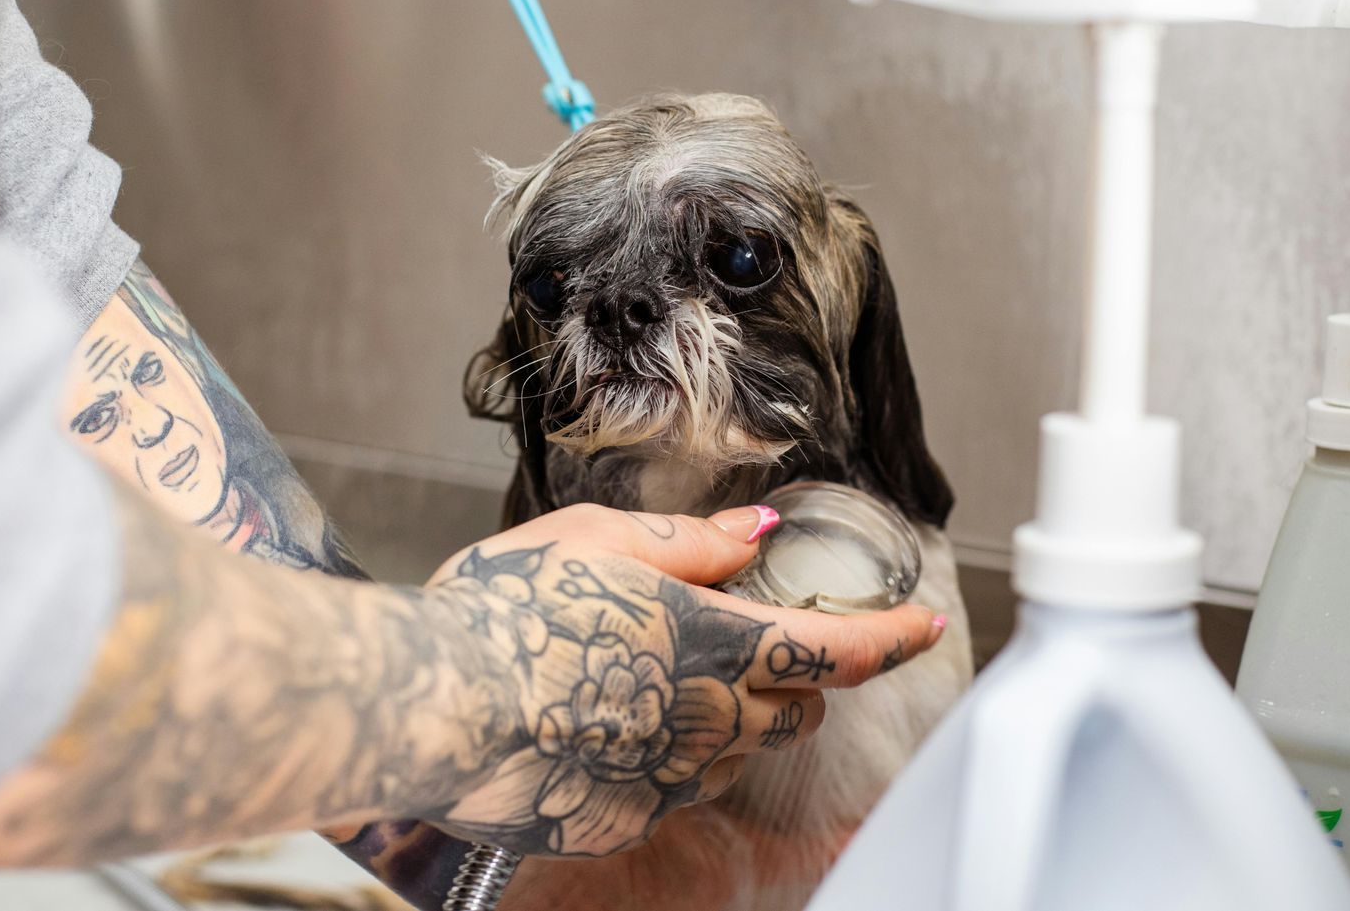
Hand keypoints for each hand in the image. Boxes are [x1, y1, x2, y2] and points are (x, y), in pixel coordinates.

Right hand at [418, 503, 943, 858]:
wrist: (428, 706)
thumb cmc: (506, 611)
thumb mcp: (600, 541)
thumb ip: (692, 543)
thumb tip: (756, 530)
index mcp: (717, 645)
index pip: (841, 650)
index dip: (893, 636)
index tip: (921, 623)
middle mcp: (707, 725)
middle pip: (795, 710)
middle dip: (793, 676)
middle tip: (743, 637)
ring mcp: (665, 783)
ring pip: (735, 754)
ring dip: (726, 718)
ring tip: (649, 674)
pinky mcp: (620, 820)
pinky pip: (668, 790)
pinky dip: (660, 756)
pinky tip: (600, 722)